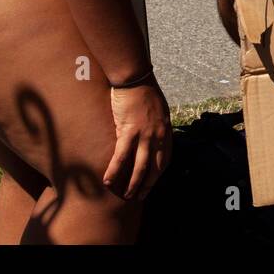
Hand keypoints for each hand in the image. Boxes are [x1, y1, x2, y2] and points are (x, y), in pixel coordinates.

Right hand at [104, 79, 171, 200]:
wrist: (135, 77)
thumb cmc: (144, 90)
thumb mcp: (158, 109)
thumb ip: (156, 124)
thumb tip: (151, 135)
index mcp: (166, 130)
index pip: (166, 158)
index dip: (158, 173)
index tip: (152, 182)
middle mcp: (159, 135)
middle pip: (156, 167)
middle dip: (148, 184)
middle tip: (140, 196)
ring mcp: (145, 134)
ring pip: (141, 166)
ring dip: (134, 183)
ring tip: (127, 195)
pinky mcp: (129, 131)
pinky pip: (122, 156)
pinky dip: (115, 170)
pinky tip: (108, 181)